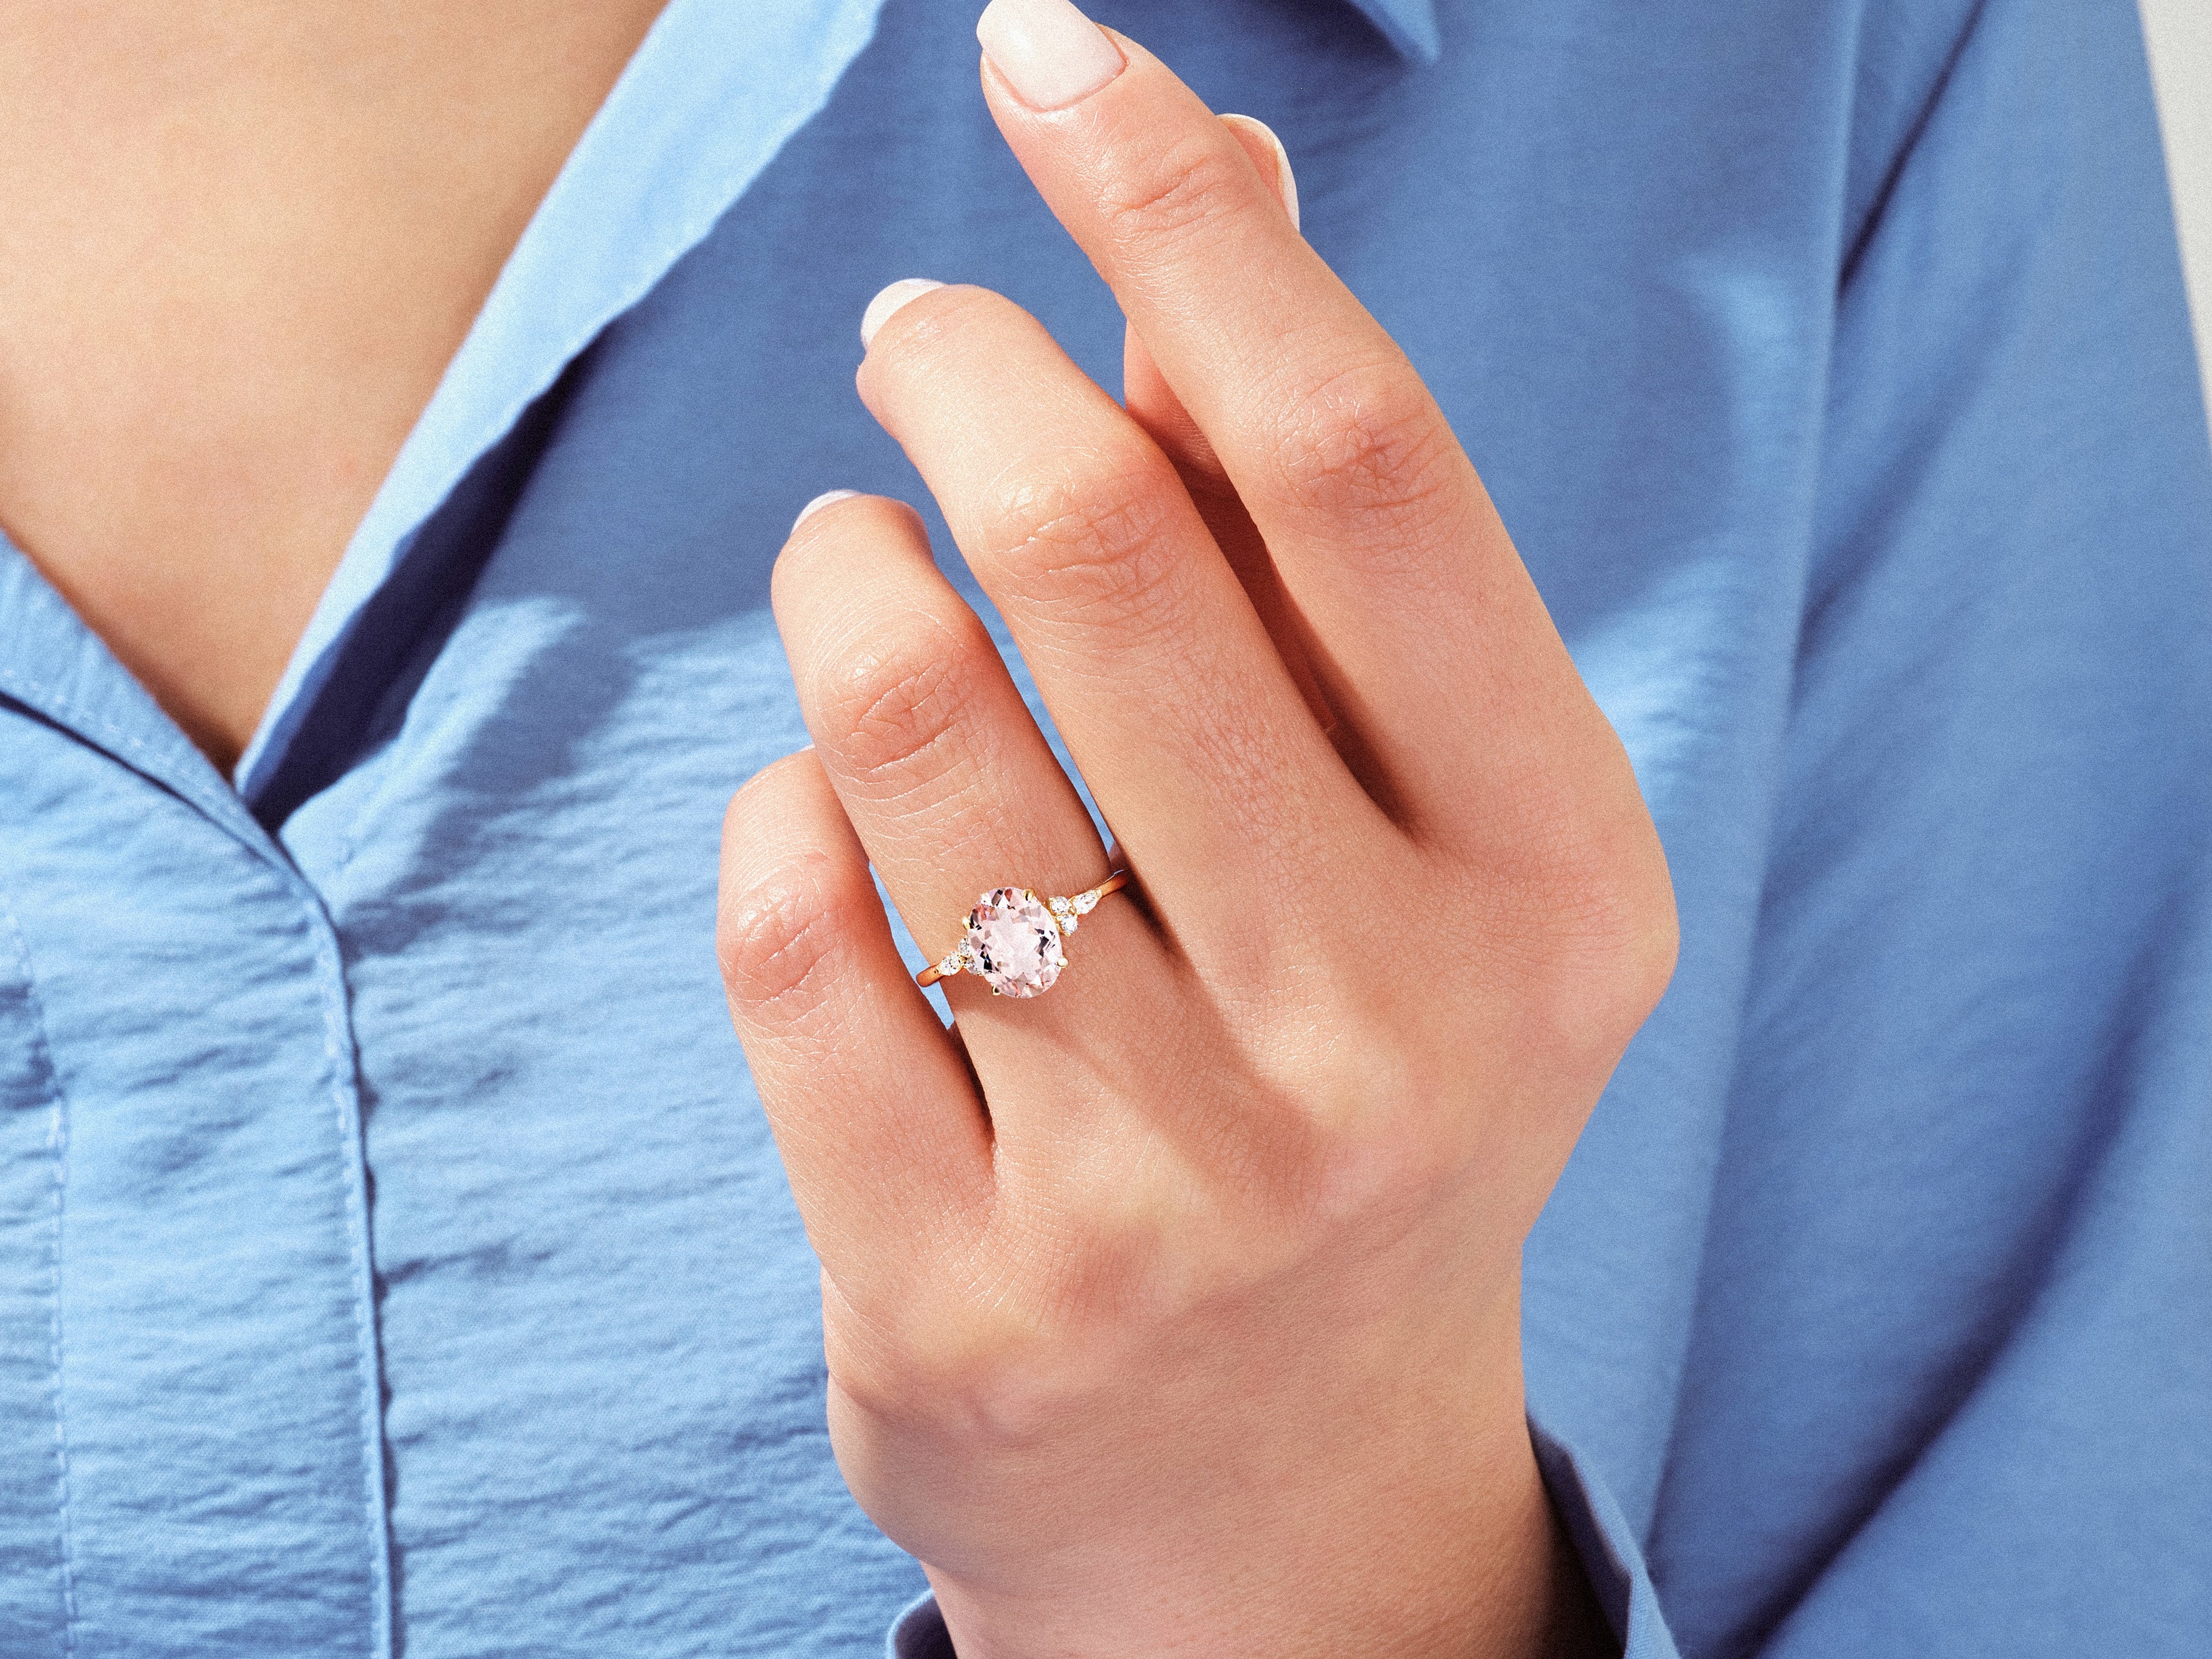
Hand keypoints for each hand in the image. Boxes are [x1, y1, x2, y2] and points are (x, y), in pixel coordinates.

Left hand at [717, 4, 1673, 1653]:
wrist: (1280, 1475)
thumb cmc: (1351, 1067)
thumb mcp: (1411, 819)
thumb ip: (1309, 513)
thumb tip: (1207, 167)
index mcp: (1548, 887)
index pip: (1352, 470)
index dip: (1181, 220)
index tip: (1053, 62)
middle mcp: (1386, 1044)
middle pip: (1109, 559)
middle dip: (963, 369)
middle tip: (914, 333)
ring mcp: (1168, 1195)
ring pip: (902, 732)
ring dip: (847, 579)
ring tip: (860, 559)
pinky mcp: (956, 1296)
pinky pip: (785, 927)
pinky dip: (776, 809)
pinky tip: (829, 815)